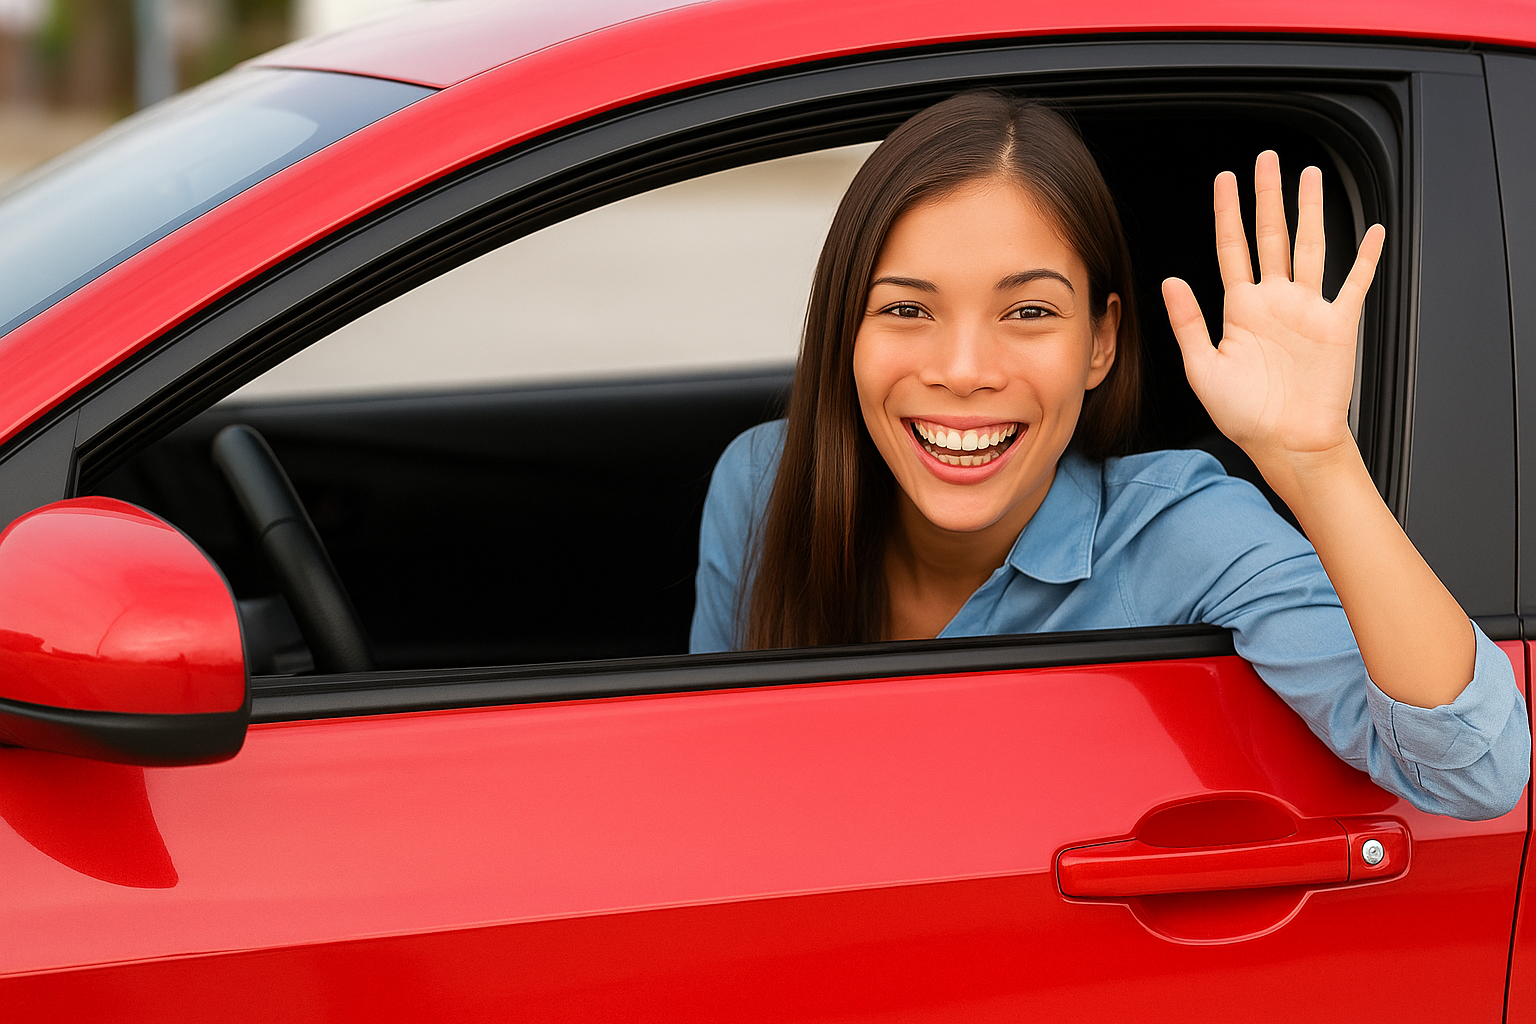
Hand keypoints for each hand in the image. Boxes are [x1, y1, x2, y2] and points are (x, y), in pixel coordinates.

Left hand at [1161, 151, 1385, 473]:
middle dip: (1268, 197)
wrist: (1286, 442)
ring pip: (1311, 247)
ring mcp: (1307, 310)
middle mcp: (1274, 302)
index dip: (1227, 213)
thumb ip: (1188, 323)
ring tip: (1309, 176)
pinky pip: (1355, 284)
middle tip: (1266, 159)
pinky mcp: (1338, 324)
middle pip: (1272, 236)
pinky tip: (1374, 231)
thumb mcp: (1203, 369)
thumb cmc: (1243, 414)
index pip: (1231, 248)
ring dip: (1311, 211)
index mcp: (1240, 309)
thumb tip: (1170, 281)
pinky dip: (1367, 258)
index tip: (1224, 179)